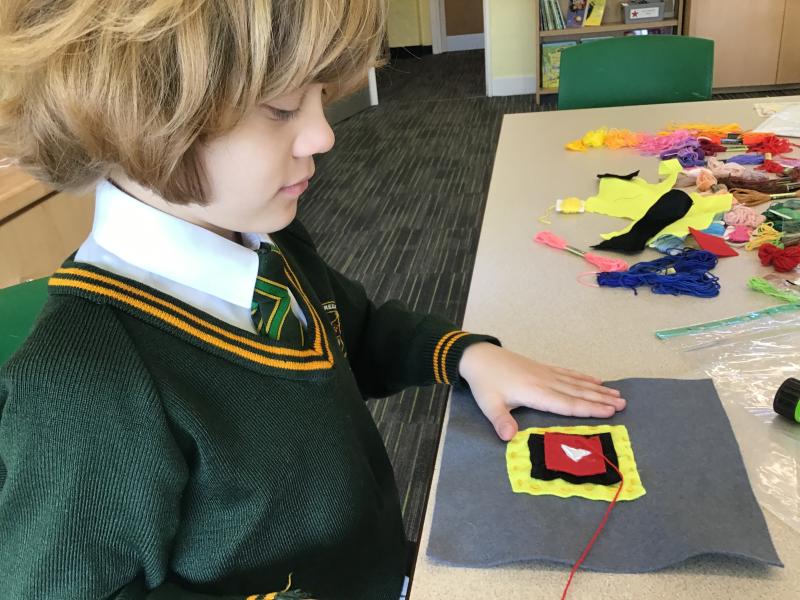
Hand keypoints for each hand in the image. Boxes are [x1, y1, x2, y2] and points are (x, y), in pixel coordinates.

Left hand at [458, 343, 624, 440]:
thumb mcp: (489, 404)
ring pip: (576, 382)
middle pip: (578, 393)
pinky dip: (583, 377)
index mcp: (536, 393)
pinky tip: (594, 380)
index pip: (568, 404)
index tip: (610, 412)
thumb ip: (501, 420)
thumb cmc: (484, 382)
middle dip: (601, 399)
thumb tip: (509, 438)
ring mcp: (545, 373)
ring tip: (617, 394)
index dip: (590, 409)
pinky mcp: (542, 368)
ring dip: (597, 389)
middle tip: (624, 404)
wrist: (478, 356)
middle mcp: (546, 382)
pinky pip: (567, 373)